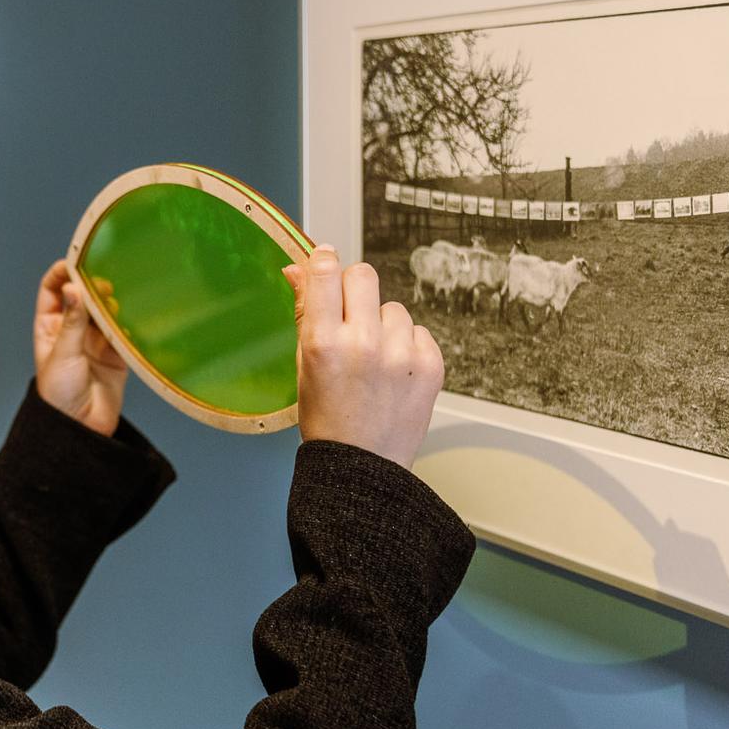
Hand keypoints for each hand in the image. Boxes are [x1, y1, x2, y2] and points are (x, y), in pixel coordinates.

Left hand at [33, 258, 128, 435]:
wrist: (80, 429)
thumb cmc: (59, 396)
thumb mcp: (63, 354)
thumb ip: (72, 321)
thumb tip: (72, 288)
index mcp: (49, 327)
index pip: (52, 290)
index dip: (61, 273)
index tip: (75, 263)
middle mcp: (72, 330)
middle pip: (81, 296)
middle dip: (91, 284)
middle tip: (103, 281)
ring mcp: (94, 341)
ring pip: (104, 311)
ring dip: (111, 302)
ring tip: (119, 297)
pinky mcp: (116, 354)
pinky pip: (123, 331)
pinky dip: (128, 321)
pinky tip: (132, 313)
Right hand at [281, 244, 442, 469]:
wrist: (363, 467)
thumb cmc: (328, 421)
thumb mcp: (303, 366)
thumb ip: (305, 313)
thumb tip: (298, 269)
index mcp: (324, 343)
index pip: (326, 272)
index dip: (324, 261)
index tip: (325, 261)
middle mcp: (364, 343)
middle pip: (363, 275)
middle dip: (354, 288)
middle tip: (350, 315)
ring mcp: (401, 354)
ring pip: (393, 306)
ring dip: (382, 324)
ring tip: (374, 359)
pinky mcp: (430, 364)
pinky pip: (418, 330)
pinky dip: (405, 345)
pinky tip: (393, 372)